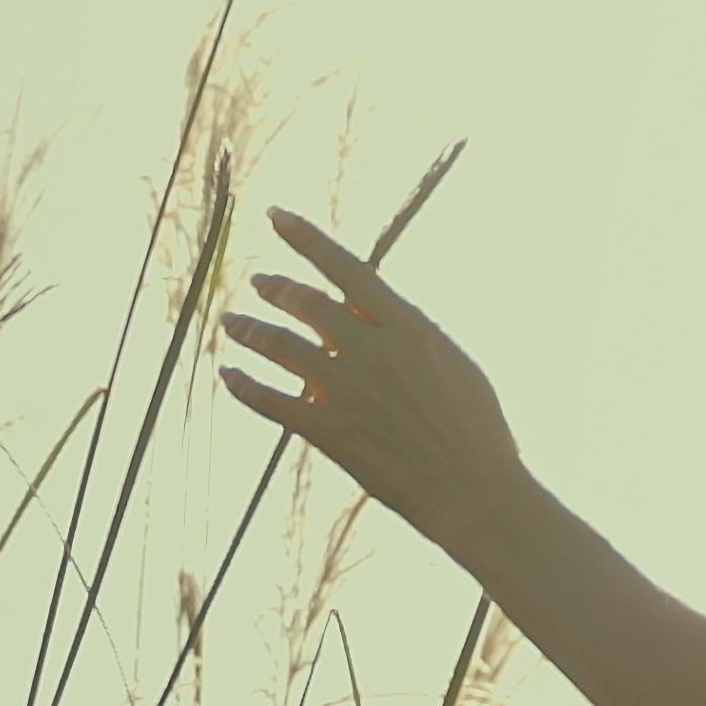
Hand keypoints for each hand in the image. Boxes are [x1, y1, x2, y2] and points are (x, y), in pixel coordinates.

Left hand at [219, 207, 529, 533]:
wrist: (474, 489)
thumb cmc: (476, 428)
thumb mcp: (452, 364)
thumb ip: (406, 337)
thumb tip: (366, 320)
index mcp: (409, 327)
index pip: (347, 268)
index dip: (306, 238)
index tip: (275, 215)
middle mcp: (372, 350)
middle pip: (305, 303)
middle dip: (276, 288)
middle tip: (259, 282)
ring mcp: (345, 390)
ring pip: (278, 345)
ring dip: (249, 329)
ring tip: (232, 322)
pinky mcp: (327, 430)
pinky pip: (268, 399)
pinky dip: (242, 384)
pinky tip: (228, 375)